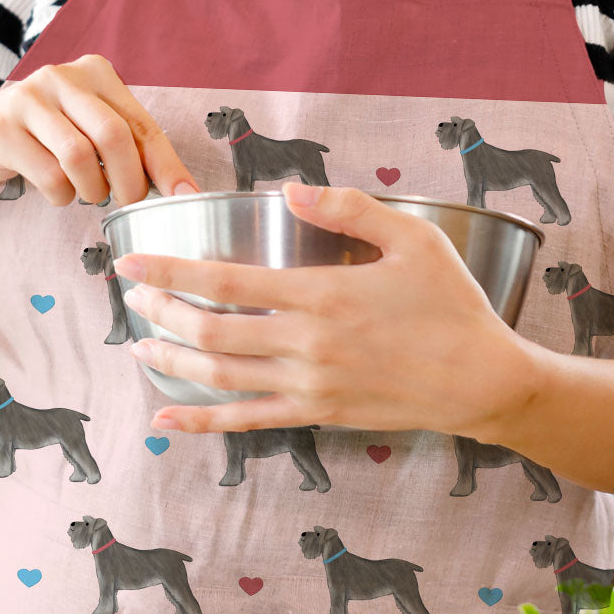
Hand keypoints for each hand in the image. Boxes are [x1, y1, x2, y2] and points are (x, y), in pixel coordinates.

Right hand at [0, 54, 200, 206]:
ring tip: (89, 195)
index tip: (186, 195)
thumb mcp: (87, 126)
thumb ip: (127, 143)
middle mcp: (62, 77)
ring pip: (80, 157)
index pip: (141, 123)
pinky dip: (61, 195)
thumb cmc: (44, 136)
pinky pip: (49, 175)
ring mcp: (28, 99)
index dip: (166, 164)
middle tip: (128, 203)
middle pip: (114, 136)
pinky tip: (58, 193)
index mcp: (94, 72)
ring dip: (92, 190)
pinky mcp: (2, 129)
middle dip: (129, 181)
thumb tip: (180, 187)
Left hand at [114, 181, 526, 436]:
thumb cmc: (451, 303)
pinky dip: (203, 423)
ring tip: (138, 345)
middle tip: (130, 296)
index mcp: (323, 295)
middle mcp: (307, 344)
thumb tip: (289, 190)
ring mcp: (309, 386)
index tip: (131, 261)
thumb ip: (349, 208)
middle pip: (211, 331)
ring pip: (220, 377)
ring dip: (172, 361)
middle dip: (161, 312)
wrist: (483, 381)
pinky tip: (168, 421)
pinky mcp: (318, 415)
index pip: (226, 281)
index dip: (171, 271)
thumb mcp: (413, 238)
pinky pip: (248, 422)